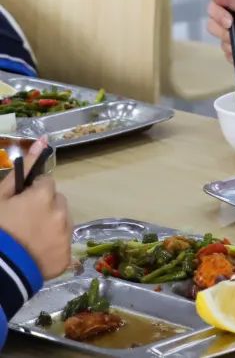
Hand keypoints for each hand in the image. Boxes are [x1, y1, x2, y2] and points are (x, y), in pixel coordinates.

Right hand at [0, 138, 72, 279]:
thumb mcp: (0, 196)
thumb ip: (22, 169)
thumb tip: (44, 140)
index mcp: (44, 195)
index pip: (46, 183)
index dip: (32, 192)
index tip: (20, 203)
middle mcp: (61, 212)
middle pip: (57, 201)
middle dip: (44, 206)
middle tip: (23, 221)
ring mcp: (66, 235)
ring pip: (62, 220)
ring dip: (51, 224)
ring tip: (29, 237)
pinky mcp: (66, 257)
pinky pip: (63, 244)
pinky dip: (53, 246)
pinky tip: (35, 251)